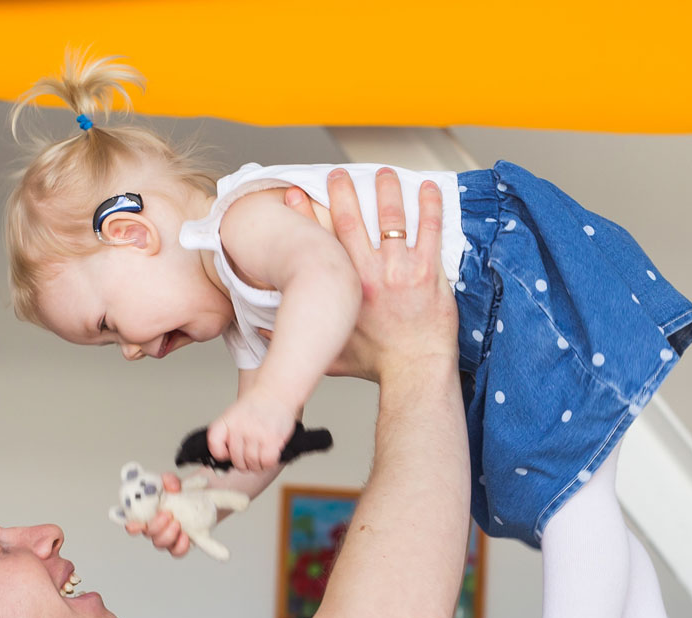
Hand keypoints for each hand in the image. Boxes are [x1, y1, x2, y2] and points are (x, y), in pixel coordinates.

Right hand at [123, 473, 191, 556]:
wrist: (199, 497)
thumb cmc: (181, 492)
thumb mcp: (173, 481)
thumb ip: (169, 480)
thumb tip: (172, 487)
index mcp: (146, 511)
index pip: (131, 521)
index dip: (131, 525)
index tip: (135, 524)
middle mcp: (153, 525)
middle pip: (146, 533)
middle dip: (155, 526)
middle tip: (166, 514)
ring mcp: (165, 535)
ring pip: (159, 543)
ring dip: (167, 535)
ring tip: (177, 523)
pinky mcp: (179, 543)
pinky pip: (176, 551)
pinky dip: (180, 546)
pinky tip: (185, 536)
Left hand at [207, 391, 295, 472]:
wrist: (275, 392)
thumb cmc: (255, 406)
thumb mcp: (233, 415)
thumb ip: (227, 435)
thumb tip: (226, 459)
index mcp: (227, 422)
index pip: (215, 445)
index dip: (220, 454)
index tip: (228, 453)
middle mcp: (240, 428)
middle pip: (237, 460)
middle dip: (244, 463)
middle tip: (250, 457)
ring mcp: (256, 434)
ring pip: (252, 463)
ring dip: (257, 465)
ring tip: (260, 456)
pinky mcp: (272, 440)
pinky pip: (266, 462)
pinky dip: (268, 463)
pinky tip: (269, 456)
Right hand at [286, 169, 457, 382]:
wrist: (415, 370)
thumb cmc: (377, 365)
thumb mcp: (329, 355)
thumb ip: (297, 340)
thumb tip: (262, 334)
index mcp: (343, 290)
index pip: (318, 243)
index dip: (304, 214)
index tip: (296, 195)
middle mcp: (368, 274)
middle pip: (351, 219)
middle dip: (342, 191)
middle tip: (339, 175)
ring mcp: (399, 269)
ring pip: (391, 217)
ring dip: (386, 190)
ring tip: (384, 174)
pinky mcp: (427, 271)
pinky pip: (429, 229)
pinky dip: (429, 205)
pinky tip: (429, 189)